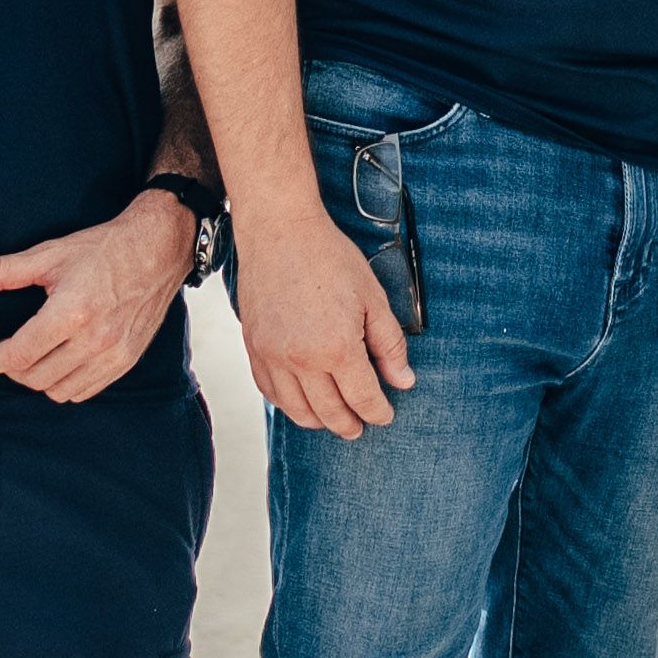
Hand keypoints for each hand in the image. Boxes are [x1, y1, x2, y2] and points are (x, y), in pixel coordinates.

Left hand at [0, 190, 196, 404]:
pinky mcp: (127, 360)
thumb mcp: (47, 254)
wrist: (159, 248)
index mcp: (71, 312)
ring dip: (36, 379)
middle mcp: (94, 340)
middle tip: (2, 351)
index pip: (17, 354)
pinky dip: (64, 384)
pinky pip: (84, 391)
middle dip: (10, 368)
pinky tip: (58, 363)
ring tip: (30, 357)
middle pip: (34, 377)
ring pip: (58, 391)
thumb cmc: (101, 248)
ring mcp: (113, 354)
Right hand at [235, 204, 410, 436]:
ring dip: (320, 421)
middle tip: (361, 425)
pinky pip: (271, 393)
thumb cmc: (330, 259)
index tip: (385, 415)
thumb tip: (403, 381)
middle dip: (350, 424)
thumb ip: (389, 345)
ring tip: (334, 419)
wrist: (279, 232)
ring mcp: (273, 357)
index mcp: (336, 348)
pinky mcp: (254, 349)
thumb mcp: (373, 298)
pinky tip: (303, 401)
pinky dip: (289, 405)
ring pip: (297, 411)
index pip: (362, 399)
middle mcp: (301, 360)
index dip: (378, 412)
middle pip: (330, 413)